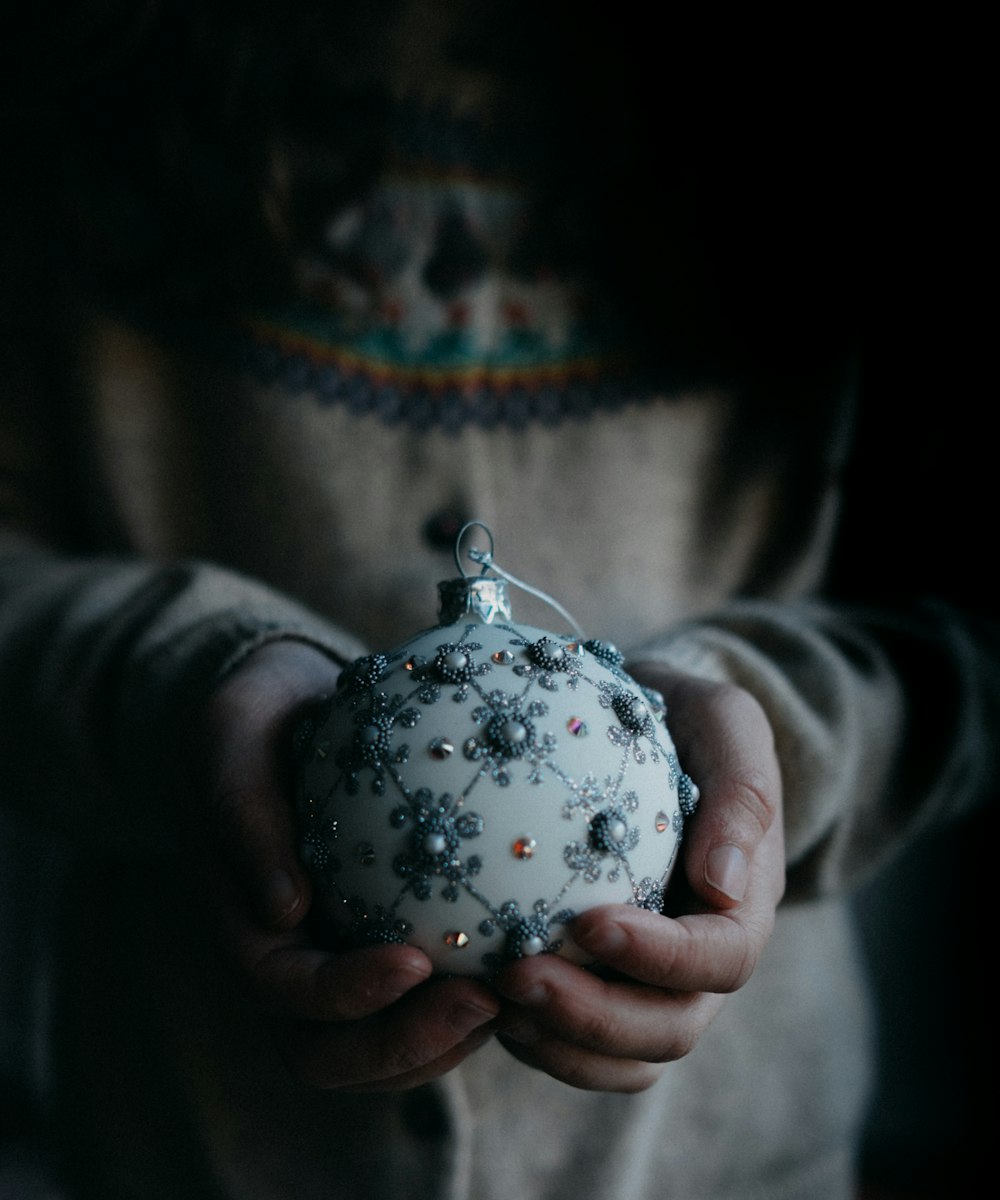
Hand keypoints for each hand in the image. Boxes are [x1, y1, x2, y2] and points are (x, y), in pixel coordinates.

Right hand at [188, 640, 499, 1091]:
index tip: (414, 961)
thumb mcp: (232, 732)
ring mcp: (337, 968)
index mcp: (243, 928)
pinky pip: (428, 1002)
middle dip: (408, 1045)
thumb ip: (241, 809)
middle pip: (333, 1055)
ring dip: (448, 1039)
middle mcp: (289, 966)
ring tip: (517, 997)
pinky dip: (472, 1001)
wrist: (291, 713)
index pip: (287, 993)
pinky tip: (530, 962)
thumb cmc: (257, 718)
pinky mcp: (386, 950)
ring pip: (385, 1049)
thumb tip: (286, 910)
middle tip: (485, 1001)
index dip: (346, 995)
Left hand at [491, 665, 784, 1091]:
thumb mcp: (726, 722)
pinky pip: (583, 1042)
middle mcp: (706, 958)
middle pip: (671, 1028)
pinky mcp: (608, 984)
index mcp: (746, 902)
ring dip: (562, 1043)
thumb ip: (742, 791)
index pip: (722, 957)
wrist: (655, 728)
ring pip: (627, 1056)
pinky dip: (540, 1038)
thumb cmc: (686, 719)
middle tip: (517, 977)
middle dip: (596, 1017)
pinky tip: (483, 998)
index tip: (589, 923)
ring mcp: (658, 982)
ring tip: (493, 1001)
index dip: (661, 957)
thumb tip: (721, 885)